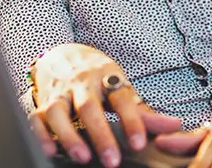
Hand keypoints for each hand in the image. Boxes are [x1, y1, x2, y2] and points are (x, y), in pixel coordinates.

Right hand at [29, 43, 183, 166]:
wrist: (62, 54)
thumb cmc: (98, 77)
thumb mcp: (121, 87)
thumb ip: (144, 111)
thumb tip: (174, 126)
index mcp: (108, 76)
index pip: (122, 98)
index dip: (132, 121)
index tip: (139, 144)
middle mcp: (82, 82)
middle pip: (90, 107)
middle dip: (101, 134)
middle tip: (111, 160)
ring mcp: (60, 92)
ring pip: (59, 112)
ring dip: (69, 135)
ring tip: (82, 157)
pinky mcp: (41, 101)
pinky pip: (37, 117)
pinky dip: (42, 134)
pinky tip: (50, 151)